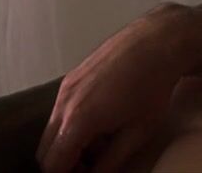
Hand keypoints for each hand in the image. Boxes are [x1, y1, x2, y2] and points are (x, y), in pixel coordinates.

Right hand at [37, 3, 194, 172]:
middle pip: (45, 150)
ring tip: (101, 142)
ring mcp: (65, 87)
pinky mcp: (71, 77)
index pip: (53, 164)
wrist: (156, 42)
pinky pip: (60, 110)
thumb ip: (111, 161)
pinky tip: (101, 119)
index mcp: (78, 121)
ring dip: (68, 143)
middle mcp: (63, 104)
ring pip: (51, 129)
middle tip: (91, 165)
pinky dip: (71, 123)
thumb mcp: (137, 133)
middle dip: (64, 163)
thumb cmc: (152, 89)